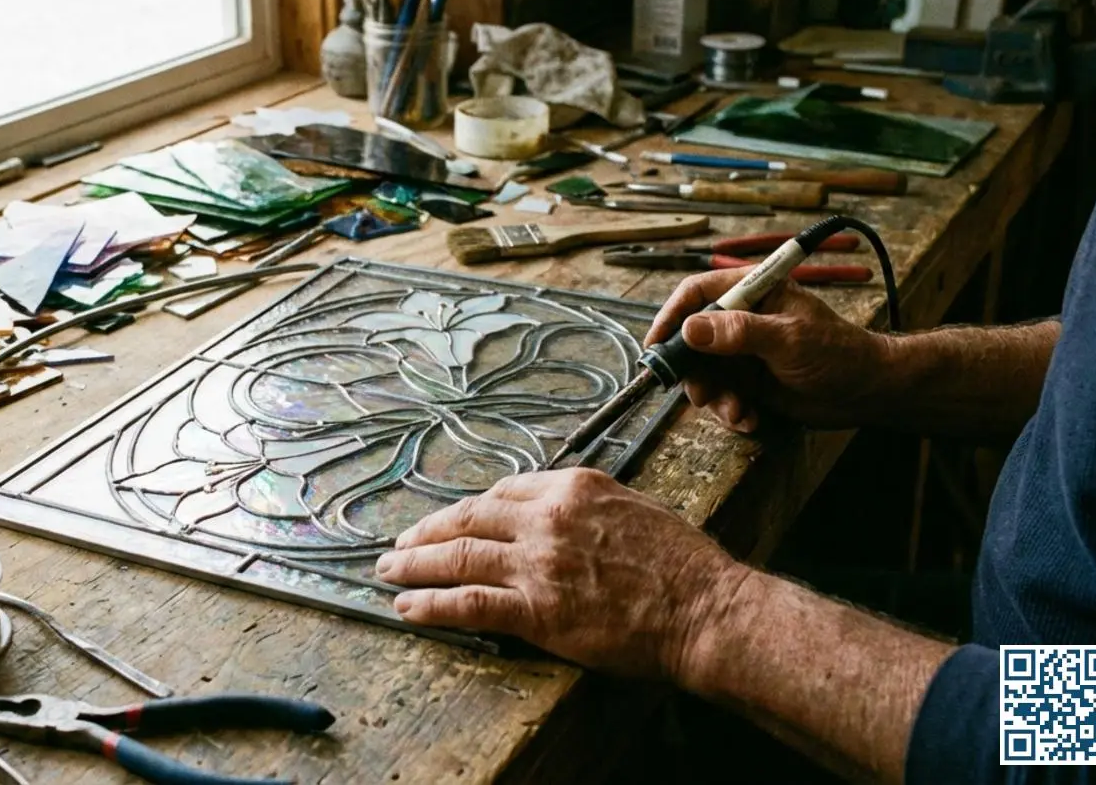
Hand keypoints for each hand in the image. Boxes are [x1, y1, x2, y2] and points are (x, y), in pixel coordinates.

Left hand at [374, 468, 746, 679]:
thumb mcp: (632, 508)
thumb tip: (554, 513)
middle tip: (401, 543)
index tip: (450, 521)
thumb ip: (586, 507)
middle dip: (427, 531)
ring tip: (389, 571)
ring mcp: (539, 563)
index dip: (468, 509)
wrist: (706, 608)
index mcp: (573, 486)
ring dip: (416, 564)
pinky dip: (432, 604)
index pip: (503, 491)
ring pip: (459, 557)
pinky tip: (409, 606)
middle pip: (469, 518)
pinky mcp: (537, 609)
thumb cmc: (682, 564)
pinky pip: (469, 603)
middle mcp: (548, 518)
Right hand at [644, 268, 895, 431]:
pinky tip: (750, 419)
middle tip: (699, 394)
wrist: (866, 392)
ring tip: (737, 411)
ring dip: (713, 397)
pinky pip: (720, 396)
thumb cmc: (837, 353)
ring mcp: (741, 352)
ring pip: (702, 373)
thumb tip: (691, 330)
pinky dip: (729, 411)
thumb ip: (739, 333)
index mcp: (752, 292)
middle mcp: (740, 319)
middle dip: (692, 371)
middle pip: (690, 338)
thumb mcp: (788, 339)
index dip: (671, 316)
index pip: (696, 293)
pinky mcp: (747, 381)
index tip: (656, 346)